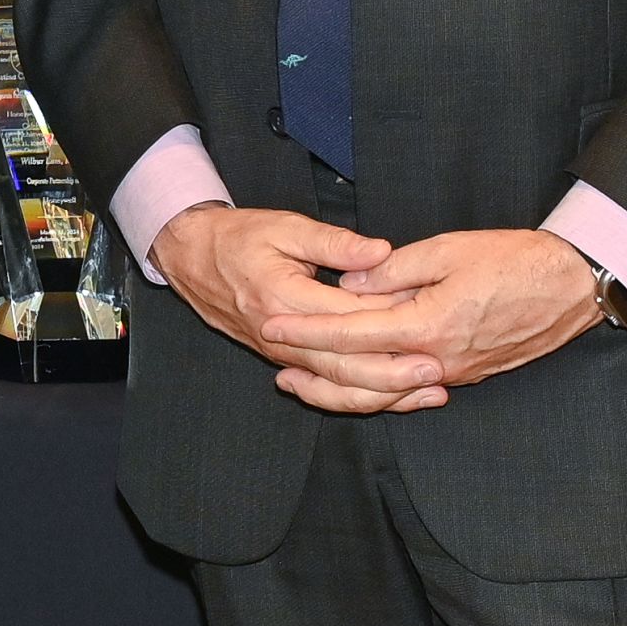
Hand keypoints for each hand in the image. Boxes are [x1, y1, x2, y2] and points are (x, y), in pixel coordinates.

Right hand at [152, 203, 442, 414]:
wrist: (191, 257)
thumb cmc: (238, 237)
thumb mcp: (285, 227)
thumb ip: (333, 242)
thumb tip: (380, 252)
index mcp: (283, 298)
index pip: (346, 317)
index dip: (389, 319)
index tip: (429, 319)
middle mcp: (280, 335)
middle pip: (343, 364)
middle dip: (392, 372)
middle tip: (435, 371)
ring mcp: (280, 354)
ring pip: (336, 386)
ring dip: (382, 394)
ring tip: (426, 394)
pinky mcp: (282, 360)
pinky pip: (325, 387)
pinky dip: (359, 397)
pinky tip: (391, 398)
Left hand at [258, 228, 607, 403]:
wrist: (574, 285)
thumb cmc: (516, 259)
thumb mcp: (448, 250)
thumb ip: (393, 269)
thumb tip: (349, 284)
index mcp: (430, 326)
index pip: (353, 334)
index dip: (308, 330)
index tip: (271, 325)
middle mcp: (440, 360)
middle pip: (363, 375)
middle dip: (314, 368)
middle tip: (272, 359)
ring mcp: (457, 373)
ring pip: (387, 388)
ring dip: (342, 385)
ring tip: (301, 379)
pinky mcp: (469, 373)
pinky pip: (413, 385)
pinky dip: (379, 385)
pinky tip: (357, 375)